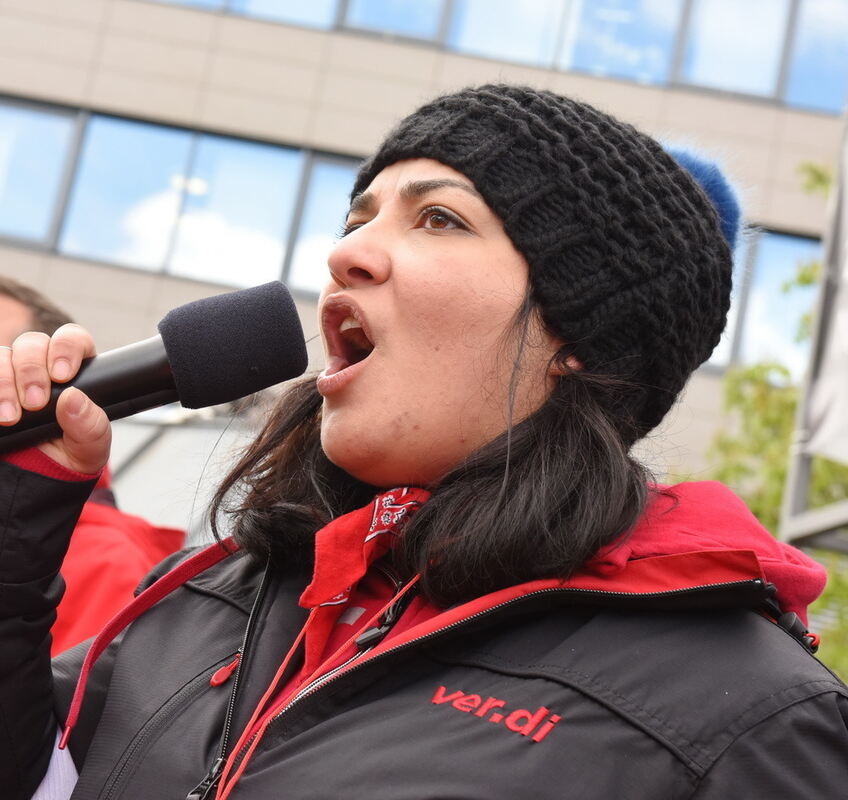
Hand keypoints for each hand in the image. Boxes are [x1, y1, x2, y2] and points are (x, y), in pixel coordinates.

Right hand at [0, 324, 110, 473]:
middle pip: (33, 343)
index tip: (62, 375)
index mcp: (76, 372)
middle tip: (35, 403)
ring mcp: (11, 375)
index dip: (66, 348)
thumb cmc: (70, 456)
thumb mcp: (90, 448)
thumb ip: (91, 425)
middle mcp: (41, 367)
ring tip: (10, 417)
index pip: (73, 340)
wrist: (38, 481)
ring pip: (2, 355)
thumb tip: (73, 398)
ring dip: (4, 382)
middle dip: (32, 371)